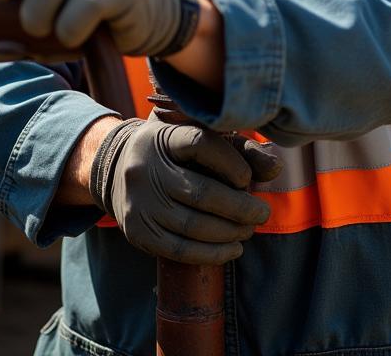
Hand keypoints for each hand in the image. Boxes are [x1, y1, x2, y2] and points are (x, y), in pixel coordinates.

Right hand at [89, 115, 282, 263]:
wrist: (115, 168)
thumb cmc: (171, 152)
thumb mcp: (197, 136)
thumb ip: (238, 149)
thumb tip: (275, 167)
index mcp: (162, 137)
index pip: (200, 144)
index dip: (231, 162)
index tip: (248, 178)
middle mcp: (145, 168)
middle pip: (201, 192)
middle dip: (240, 208)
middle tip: (262, 213)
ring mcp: (139, 202)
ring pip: (193, 226)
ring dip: (230, 233)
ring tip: (249, 230)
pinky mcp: (137, 231)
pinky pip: (179, 250)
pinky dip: (212, 254)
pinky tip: (232, 248)